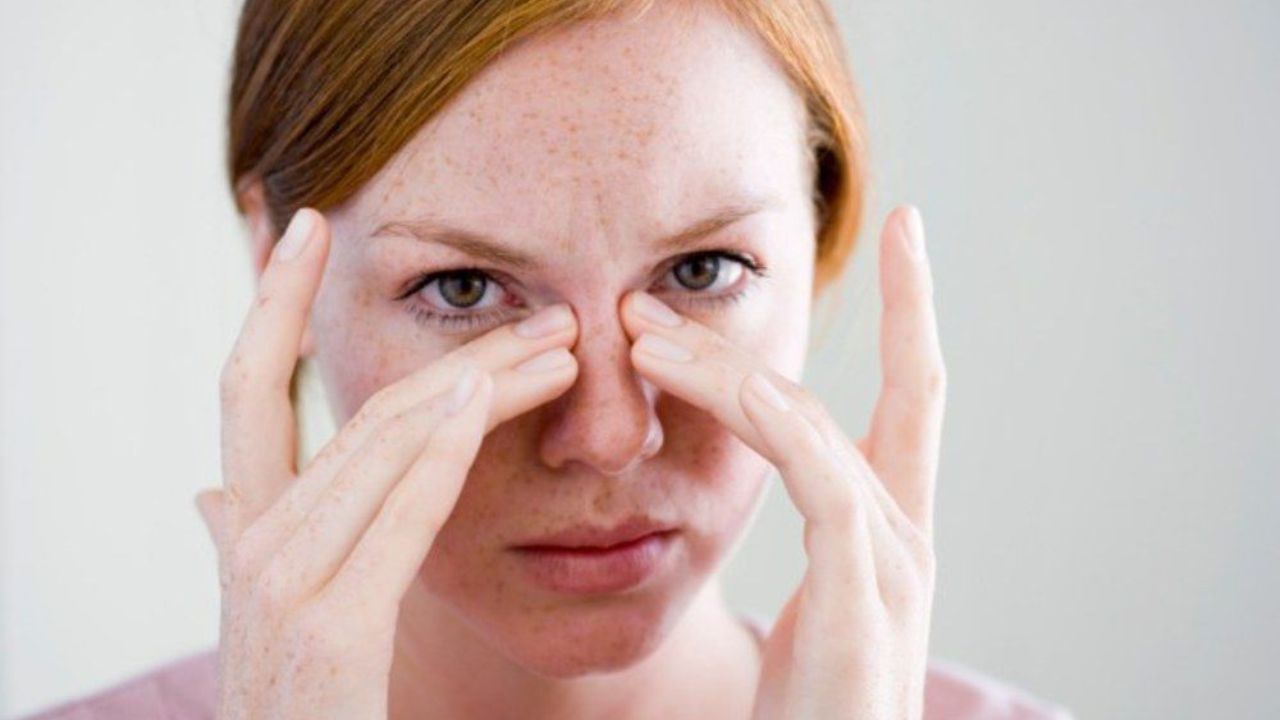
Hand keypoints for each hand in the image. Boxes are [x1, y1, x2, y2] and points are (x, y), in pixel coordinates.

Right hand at [194, 208, 579, 718]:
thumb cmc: (294, 704)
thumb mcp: (258, 613)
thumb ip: (238, 541)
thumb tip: (206, 494)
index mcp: (243, 529)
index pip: (247, 389)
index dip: (273, 303)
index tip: (309, 228)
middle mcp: (254, 542)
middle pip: (360, 408)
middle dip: (456, 350)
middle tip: (533, 306)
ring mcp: (285, 581)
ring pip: (389, 443)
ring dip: (481, 384)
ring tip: (556, 347)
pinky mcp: (333, 624)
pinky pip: (400, 511)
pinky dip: (445, 447)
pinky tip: (486, 398)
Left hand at [620, 205, 944, 718]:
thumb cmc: (805, 719)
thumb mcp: (803, 621)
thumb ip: (798, 550)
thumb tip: (737, 505)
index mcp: (888, 539)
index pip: (918, 403)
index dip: (917, 318)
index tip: (909, 241)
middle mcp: (905, 539)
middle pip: (898, 392)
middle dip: (889, 305)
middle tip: (851, 233)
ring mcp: (893, 565)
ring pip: (809, 422)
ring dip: (722, 363)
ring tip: (646, 327)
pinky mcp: (863, 595)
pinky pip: (812, 474)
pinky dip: (749, 413)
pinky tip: (685, 377)